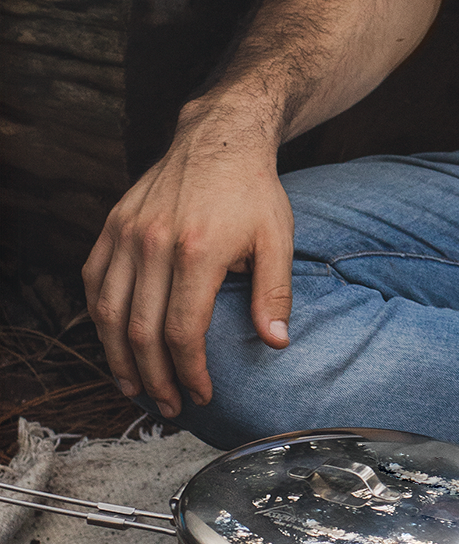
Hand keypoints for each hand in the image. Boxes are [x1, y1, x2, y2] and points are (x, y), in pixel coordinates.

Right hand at [82, 110, 293, 418]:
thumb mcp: (278, 237)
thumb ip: (275, 293)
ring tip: (136, 388)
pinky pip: (95, 282)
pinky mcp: (112, 225)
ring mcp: (127, 233)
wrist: (219, 137)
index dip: (189, 372)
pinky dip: (100, 318)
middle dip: (154, 379)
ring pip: (107, 313)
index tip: (201, 394)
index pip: (182, 331)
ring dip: (118, 359)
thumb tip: (275, 343)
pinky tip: (115, 342)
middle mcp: (154, 242)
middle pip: (140, 331)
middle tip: (170, 405)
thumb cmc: (252, 191)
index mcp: (198, 250)